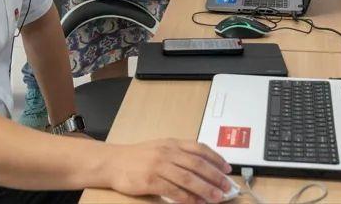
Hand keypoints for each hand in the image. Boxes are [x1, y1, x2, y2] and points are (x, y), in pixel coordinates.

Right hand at [107, 139, 232, 203]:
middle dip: (215, 177)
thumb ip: (179, 154)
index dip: (216, 159)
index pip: (199, 148)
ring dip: (205, 189)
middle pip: (197, 164)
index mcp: (171, 143)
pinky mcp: (150, 180)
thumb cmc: (137, 157)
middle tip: (226, 187)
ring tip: (216, 197)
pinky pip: (173, 190)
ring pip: (188, 178)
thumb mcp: (160, 148)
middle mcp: (167, 152)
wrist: (112, 162)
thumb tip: (202, 168)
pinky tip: (195, 203)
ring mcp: (158, 166)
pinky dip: (187, 198)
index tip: (227, 168)